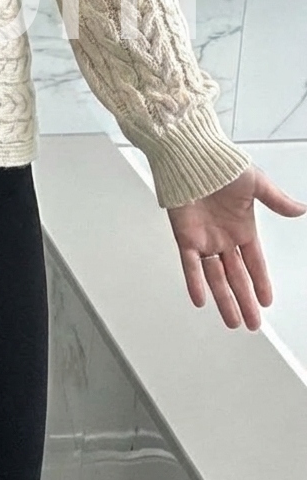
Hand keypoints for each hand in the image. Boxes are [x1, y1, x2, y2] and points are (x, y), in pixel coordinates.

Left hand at [168, 167, 306, 329]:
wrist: (189, 156)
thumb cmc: (220, 164)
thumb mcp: (256, 183)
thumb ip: (276, 200)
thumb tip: (300, 210)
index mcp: (242, 228)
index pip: (254, 263)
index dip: (261, 282)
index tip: (267, 302)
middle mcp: (223, 238)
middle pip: (236, 276)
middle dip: (245, 301)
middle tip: (252, 324)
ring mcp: (203, 239)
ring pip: (215, 277)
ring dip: (224, 299)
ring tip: (233, 321)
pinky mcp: (184, 235)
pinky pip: (189, 264)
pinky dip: (194, 282)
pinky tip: (201, 300)